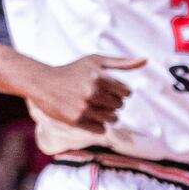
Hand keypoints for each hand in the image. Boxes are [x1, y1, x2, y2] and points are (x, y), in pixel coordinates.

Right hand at [27, 53, 145, 131]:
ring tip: (91, 104)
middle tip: (95, 96)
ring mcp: (84, 108)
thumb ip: (122, 63)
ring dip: (106, 114)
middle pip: (120, 106)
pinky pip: (101, 129)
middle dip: (111, 102)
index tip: (106, 87)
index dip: (119, 91)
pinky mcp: (76, 121)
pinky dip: (96, 124)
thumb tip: (146, 60)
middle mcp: (93, 93)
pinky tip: (85, 114)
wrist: (42, 82)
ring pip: (113, 119)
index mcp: (100, 77)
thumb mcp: (95, 61)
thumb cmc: (73, 70)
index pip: (127, 92)